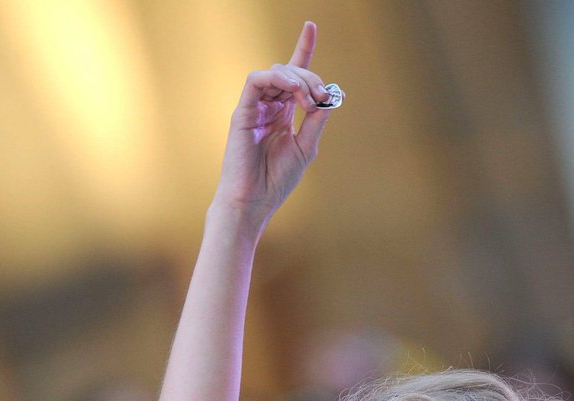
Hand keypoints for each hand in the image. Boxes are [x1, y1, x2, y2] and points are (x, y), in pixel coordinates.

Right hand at [215, 21, 339, 229]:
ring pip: (276, 72)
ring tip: (310, 100)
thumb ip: (316, 121)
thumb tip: (330, 96)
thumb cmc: (276, 181)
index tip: (311, 26)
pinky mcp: (243, 111)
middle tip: (322, 97)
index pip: (294, 74)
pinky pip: (257, 80)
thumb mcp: (305, 148)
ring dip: (298, 80)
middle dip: (311, 78)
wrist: (254, 201)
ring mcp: (255, 107)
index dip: (302, 49)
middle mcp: (269, 106)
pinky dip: (278, 79)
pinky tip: (294, 93)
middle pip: (291, 71)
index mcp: (283, 114)